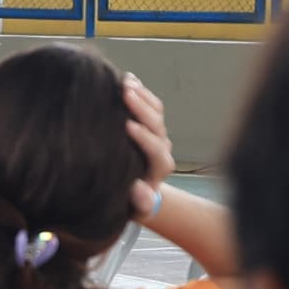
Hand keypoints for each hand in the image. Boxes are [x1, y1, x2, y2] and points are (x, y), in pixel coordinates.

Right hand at [120, 73, 173, 205]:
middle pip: (158, 125)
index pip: (156, 150)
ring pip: (156, 111)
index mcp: (160, 168)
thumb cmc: (131, 203)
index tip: (128, 126)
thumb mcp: (135, 209)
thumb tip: (139, 190)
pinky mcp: (150, 125)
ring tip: (126, 81)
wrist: (135, 195)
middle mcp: (162, 148)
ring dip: (142, 95)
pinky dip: (141, 91)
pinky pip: (150, 105)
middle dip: (142, 108)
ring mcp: (157, 134)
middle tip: (126, 93)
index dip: (145, 137)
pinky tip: (128, 79)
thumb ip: (140, 203)